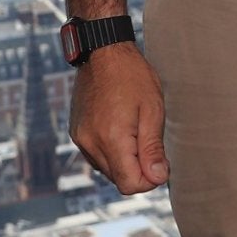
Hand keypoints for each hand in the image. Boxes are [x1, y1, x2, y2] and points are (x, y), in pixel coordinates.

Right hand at [68, 42, 168, 193]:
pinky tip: (121, 128)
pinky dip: (111, 150)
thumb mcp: (152, 110)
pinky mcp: (76, 133)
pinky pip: (96, 155)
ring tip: (135, 129)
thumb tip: (157, 178)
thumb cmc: (132, 76)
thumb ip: (153, 148)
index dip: (149, 179)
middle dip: (138, 169)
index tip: (160, 162)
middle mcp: (91, 143)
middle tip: (150, 140)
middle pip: (118, 179)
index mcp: (111, 138)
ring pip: (107, 169)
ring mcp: (80, 138)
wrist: (103, 52)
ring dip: (124, 160)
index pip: (129, 184)